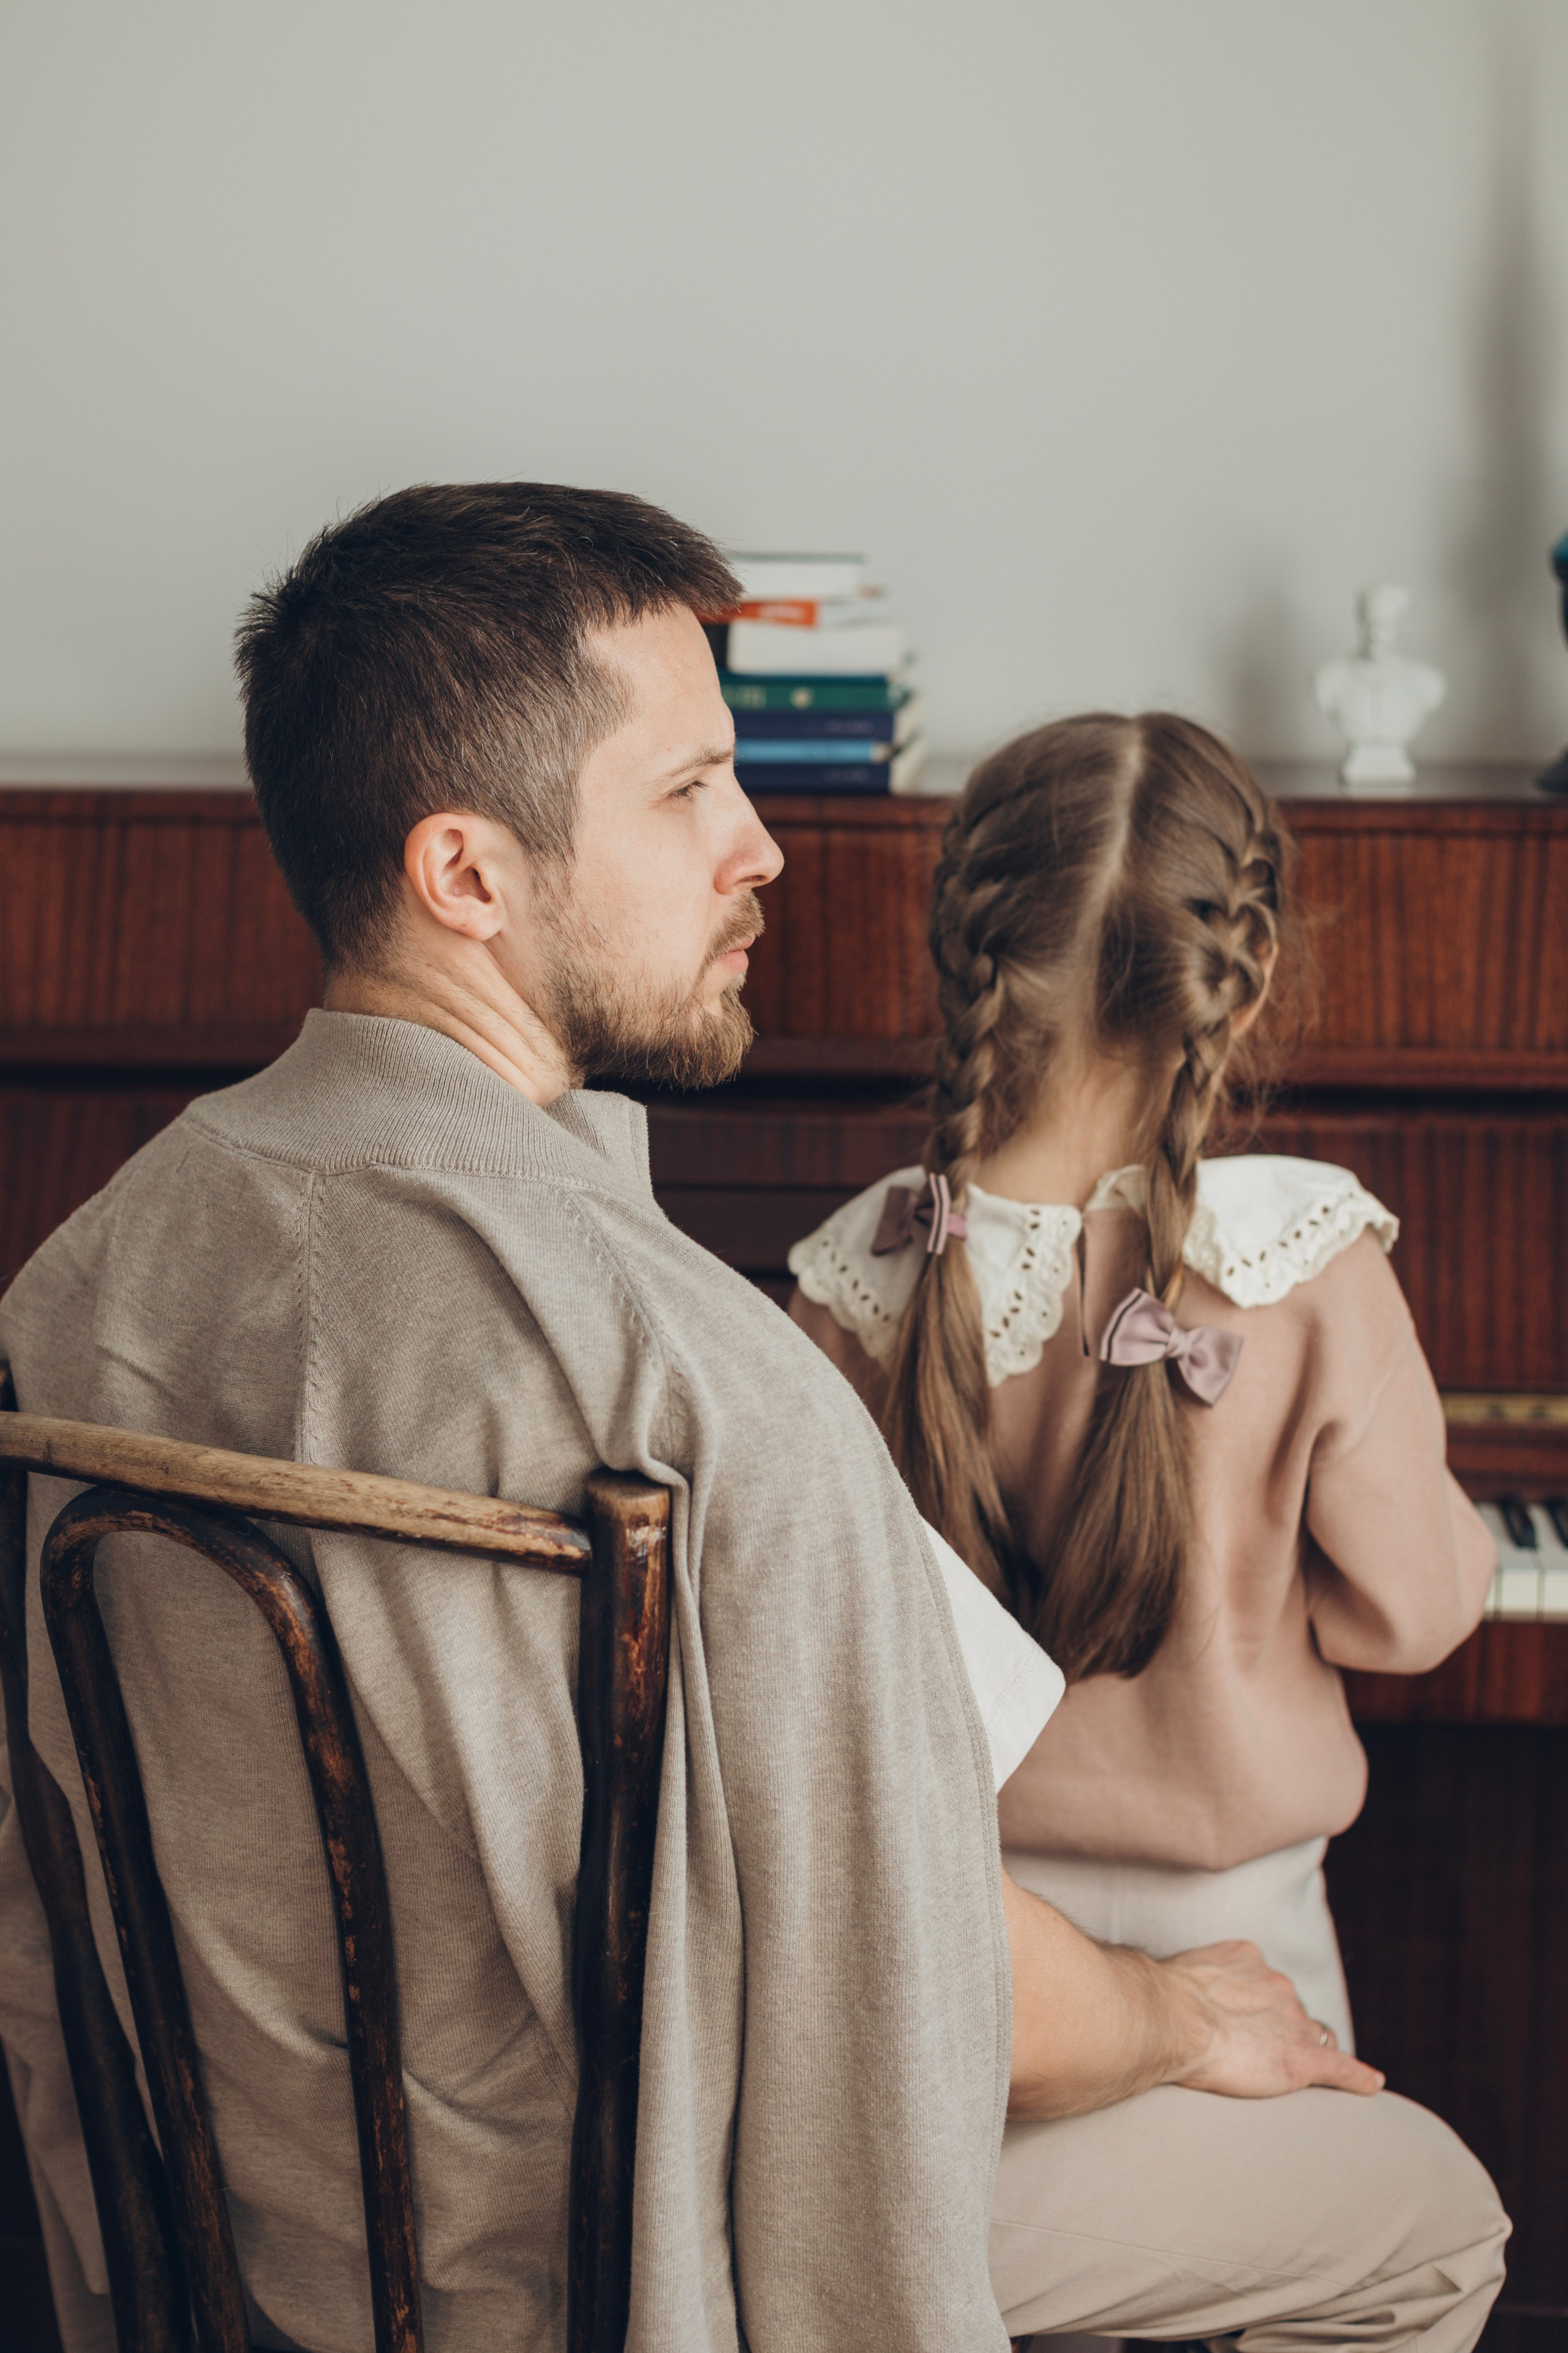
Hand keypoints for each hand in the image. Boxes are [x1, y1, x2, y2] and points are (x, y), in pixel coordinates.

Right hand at [1161, 1939, 1383, 2097]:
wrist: (1172, 2019)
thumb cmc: (1163, 2001)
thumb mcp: (1180, 1976)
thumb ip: (1197, 1983)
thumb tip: (1183, 1999)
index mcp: (1249, 1958)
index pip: (1266, 1983)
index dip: (1257, 2005)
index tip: (1240, 2020)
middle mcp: (1277, 1984)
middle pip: (1291, 2009)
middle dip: (1278, 2026)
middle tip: (1248, 2049)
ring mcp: (1292, 2020)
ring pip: (1312, 2035)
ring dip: (1300, 2048)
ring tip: (1277, 2068)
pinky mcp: (1301, 2058)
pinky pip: (1341, 2067)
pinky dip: (1358, 2077)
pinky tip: (1371, 2084)